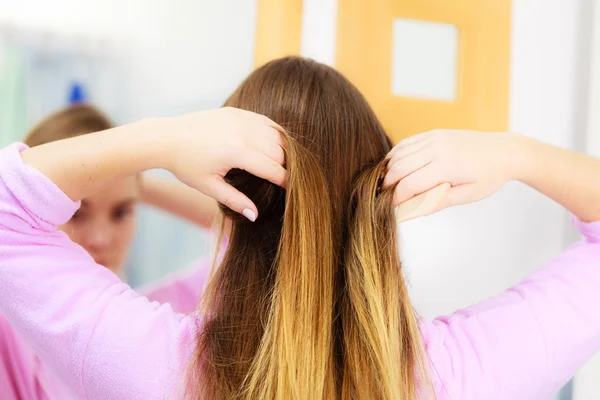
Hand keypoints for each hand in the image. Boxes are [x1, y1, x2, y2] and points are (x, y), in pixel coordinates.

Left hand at [165, 107, 286, 220]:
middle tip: (285, 178)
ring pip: (276, 134)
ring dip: (282, 149)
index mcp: (236, 152)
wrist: (167, 137)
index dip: (285, 180)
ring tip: (281, 164)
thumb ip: (235, 200)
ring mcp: (241, 119)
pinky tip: (274, 145)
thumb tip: (256, 216)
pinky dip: (275, 133)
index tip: (290, 189)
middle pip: (279, 151)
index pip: (272, 168)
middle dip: (285, 166)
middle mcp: (242, 132)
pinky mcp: (238, 112)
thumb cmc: (186, 165)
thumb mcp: (209, 187)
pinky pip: (266, 122)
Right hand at [383, 130, 527, 211]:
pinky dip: (395, 155)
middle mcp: (437, 149)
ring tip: (387, 184)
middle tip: (384, 197)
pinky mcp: (433, 133)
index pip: (410, 184)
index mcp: (447, 166)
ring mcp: (434, 138)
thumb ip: (438, 202)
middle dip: (388, 184)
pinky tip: (394, 167)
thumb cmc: (489, 176)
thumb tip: (412, 211)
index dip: (397, 198)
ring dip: (389, 169)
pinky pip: (406, 143)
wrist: (504, 151)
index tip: (392, 208)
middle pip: (399, 167)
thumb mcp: (468, 195)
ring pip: (399, 153)